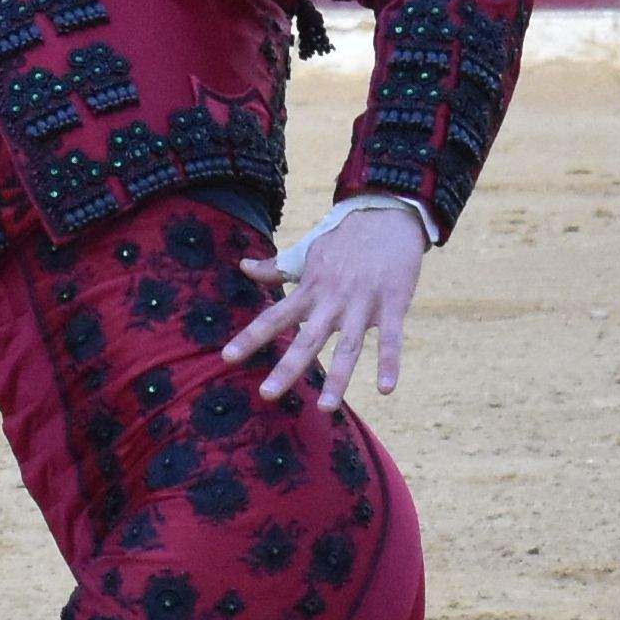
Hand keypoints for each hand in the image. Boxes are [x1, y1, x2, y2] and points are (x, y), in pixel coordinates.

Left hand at [220, 202, 424, 408]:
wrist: (387, 211)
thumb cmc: (344, 236)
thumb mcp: (307, 250)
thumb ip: (277, 266)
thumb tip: (243, 267)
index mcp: (309, 289)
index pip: (274, 316)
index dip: (250, 337)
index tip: (226, 358)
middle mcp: (332, 299)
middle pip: (306, 339)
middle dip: (287, 367)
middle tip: (266, 395)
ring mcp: (363, 302)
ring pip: (348, 346)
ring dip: (337, 378)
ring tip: (325, 409)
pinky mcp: (393, 302)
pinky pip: (391, 338)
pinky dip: (389, 363)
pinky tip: (385, 390)